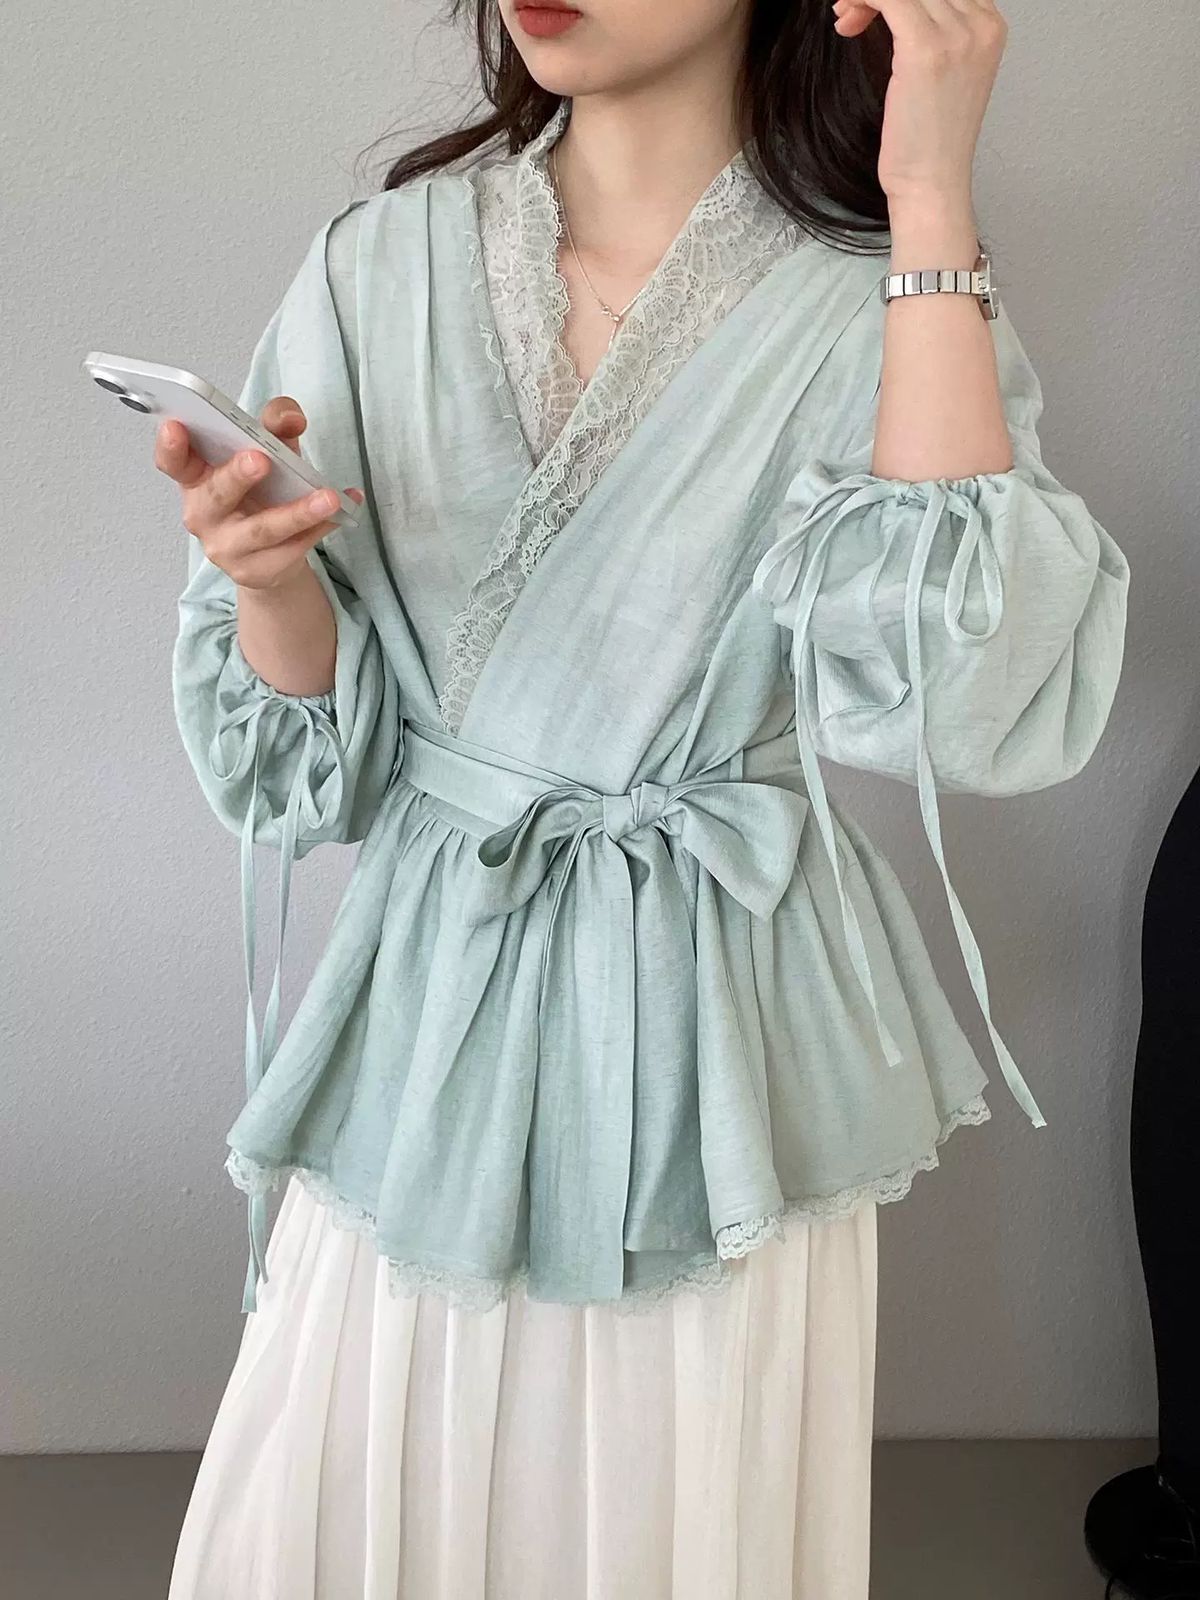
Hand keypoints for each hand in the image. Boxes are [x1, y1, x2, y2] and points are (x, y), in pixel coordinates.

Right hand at [155, 395, 364, 591]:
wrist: (272, 553)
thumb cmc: (263, 490)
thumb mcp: (268, 450)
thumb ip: (275, 426)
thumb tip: (292, 418)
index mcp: (196, 477)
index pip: (173, 462)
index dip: (170, 446)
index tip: (176, 426)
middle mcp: (203, 514)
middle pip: (217, 495)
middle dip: (237, 476)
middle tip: (260, 459)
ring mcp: (226, 547)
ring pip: (262, 529)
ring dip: (298, 512)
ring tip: (329, 497)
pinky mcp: (254, 572)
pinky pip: (291, 549)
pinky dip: (320, 528)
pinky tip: (342, 513)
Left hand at [830, 0, 1006, 207]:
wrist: (931, 183)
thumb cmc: (930, 141)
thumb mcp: (944, 72)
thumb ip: (932, 30)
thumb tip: (891, 2)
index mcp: (990, 25)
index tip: (875, 9)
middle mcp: (980, 24)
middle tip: (851, 16)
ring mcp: (957, 34)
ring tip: (846, 20)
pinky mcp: (924, 49)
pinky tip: (847, 17)